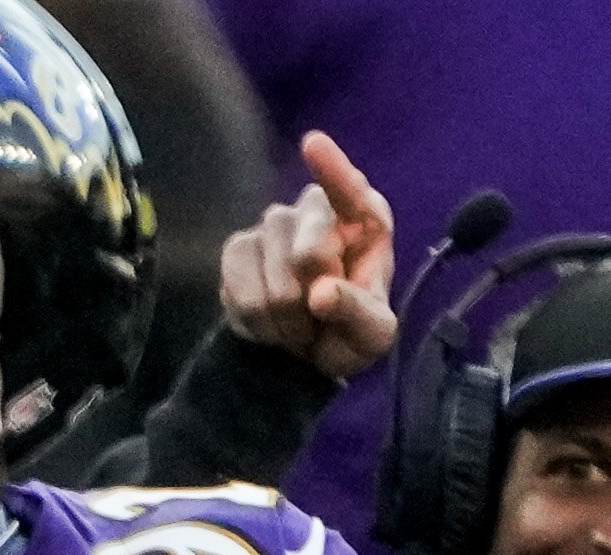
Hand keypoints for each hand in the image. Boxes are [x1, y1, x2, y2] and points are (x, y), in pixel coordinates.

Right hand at [219, 131, 396, 383]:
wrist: (307, 354)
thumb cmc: (350, 332)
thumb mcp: (373, 336)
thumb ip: (357, 313)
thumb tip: (319, 295)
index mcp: (365, 221)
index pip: (350, 190)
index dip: (331, 169)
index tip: (312, 145)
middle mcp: (317, 212)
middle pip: (308, 248)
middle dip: (312, 297)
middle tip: (317, 321)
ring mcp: (273, 227)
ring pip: (270, 269)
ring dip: (283, 315)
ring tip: (297, 328)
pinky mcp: (238, 249)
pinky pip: (237, 282)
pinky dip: (254, 317)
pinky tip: (269, 325)